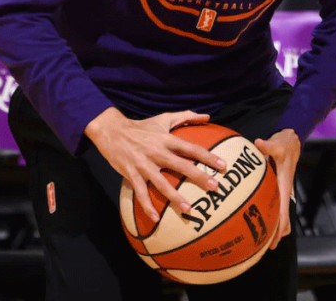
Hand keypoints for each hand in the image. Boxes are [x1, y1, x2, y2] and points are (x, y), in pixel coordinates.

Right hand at [84, 107, 227, 220]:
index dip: (208, 156)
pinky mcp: (131, 173)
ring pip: (161, 183)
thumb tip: (207, 117)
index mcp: (166, 139)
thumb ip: (185, 117)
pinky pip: (141, 192)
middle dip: (199, 176)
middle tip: (215, 188)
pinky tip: (155, 218)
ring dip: (175, 197)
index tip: (223, 166)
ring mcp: (144, 164)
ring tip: (188, 209)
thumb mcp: (162, 119)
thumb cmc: (141, 127)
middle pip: (181, 165)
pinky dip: (147, 205)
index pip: (191, 148)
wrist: (111, 130)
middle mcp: (157, 152)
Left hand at [253, 129, 300, 249]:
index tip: (274, 241)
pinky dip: (267, 213)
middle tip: (263, 248)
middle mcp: (282, 191)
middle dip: (275, 234)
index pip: (283, 211)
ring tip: (259, 239)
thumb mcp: (278, 144)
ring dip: (273, 226)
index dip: (279, 227)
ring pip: (278, 213)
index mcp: (284, 186)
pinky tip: (254, 216)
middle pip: (282, 218)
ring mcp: (279, 190)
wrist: (291, 140)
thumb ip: (268, 146)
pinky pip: (272, 204)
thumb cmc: (285, 143)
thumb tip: (258, 144)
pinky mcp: (275, 186)